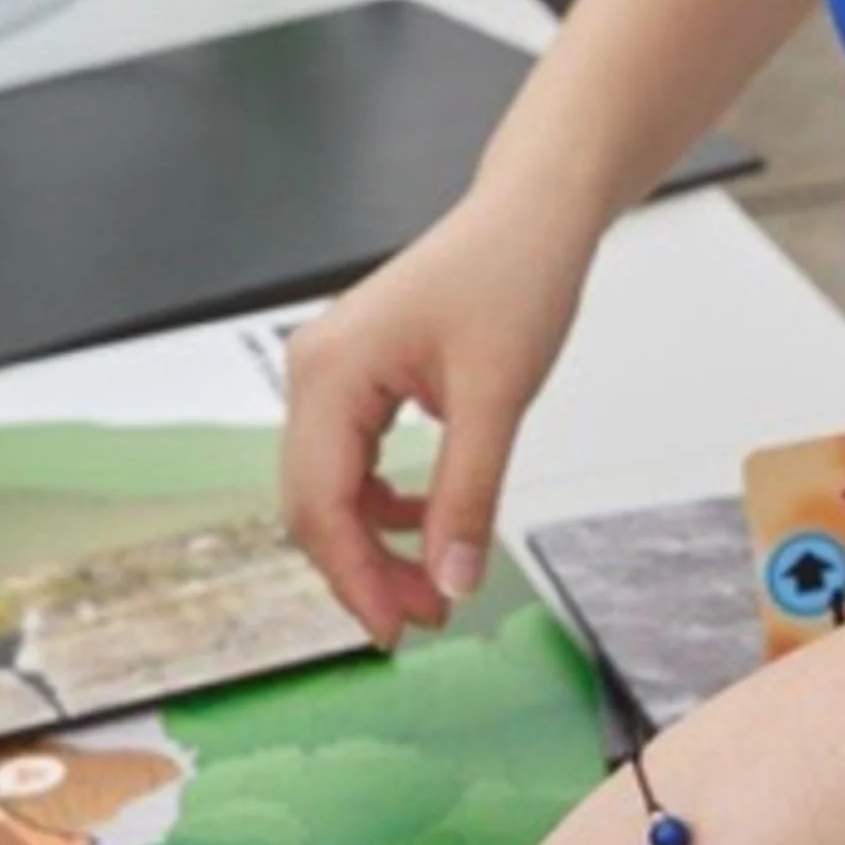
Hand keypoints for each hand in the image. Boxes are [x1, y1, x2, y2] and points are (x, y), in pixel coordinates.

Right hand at [280, 185, 598, 640]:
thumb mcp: (498, 400)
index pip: (319, 503)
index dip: (353, 577)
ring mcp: (330, 371)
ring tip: (433, 585)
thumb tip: (451, 583)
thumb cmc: (514, 277)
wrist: (532, 213)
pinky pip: (351, 460)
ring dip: (374, 541)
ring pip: (330, 486)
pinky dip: (383, 503)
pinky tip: (426, 522)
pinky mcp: (356, 375)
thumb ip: (467, 497)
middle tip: (425, 619)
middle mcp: (313, 371)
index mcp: (330, 372)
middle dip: (363, 568)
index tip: (397, 631)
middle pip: (312, 501)